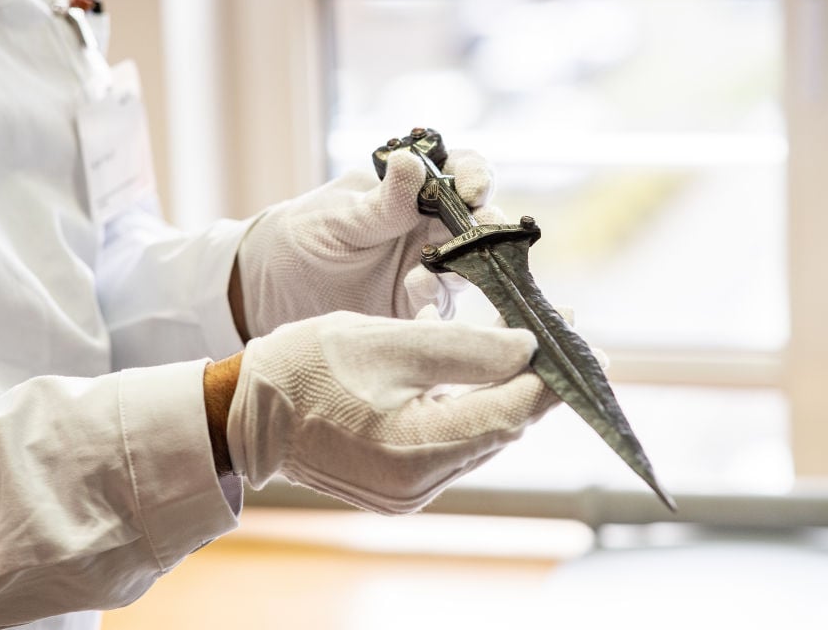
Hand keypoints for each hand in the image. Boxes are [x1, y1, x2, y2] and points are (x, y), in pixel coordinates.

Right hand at [224, 309, 558, 513]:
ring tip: (523, 346)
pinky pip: (453, 443)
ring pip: (479, 435)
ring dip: (504, 392)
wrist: (242, 412)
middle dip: (533, 381)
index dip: (550, 378)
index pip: (508, 414)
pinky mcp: (399, 485)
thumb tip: (531, 348)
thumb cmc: (304, 368)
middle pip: (499, 427)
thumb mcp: (387, 342)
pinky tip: (478, 373)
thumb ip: (465, 347)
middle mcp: (418, 485)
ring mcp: (408, 491)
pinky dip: (470, 407)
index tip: (585, 345)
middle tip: (560, 335)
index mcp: (414, 452)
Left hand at [235, 149, 501, 337]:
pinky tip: (418, 302)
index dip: (476, 176)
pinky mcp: (423, 307)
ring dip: (464, 268)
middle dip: (488, 225)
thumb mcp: (340, 216)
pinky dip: (439, 304)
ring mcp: (432, 267)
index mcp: (414, 189)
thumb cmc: (307, 236)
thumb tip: (412, 162)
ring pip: (473, 265)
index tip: (472, 189)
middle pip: (480, 220)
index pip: (462, 170)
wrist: (276, 291)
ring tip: (430, 276)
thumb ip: (382, 202)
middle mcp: (433, 225)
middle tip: (484, 232)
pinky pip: (447, 306)